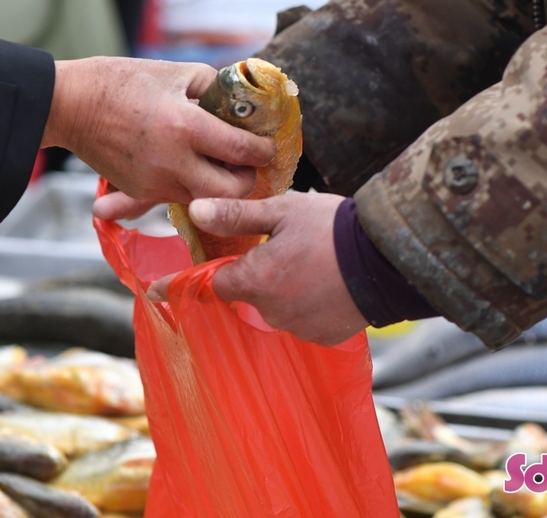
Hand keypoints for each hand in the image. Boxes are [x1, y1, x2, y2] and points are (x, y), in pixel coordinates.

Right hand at [42, 57, 274, 205]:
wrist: (72, 105)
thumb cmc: (123, 81)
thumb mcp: (176, 73)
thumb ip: (216, 90)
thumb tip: (243, 106)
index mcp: (186, 126)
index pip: (242, 151)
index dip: (263, 150)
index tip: (265, 145)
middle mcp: (174, 161)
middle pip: (232, 192)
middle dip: (247, 179)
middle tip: (245, 163)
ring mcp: (157, 181)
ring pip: (207, 200)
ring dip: (220, 186)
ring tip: (218, 163)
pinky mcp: (143, 191)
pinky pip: (180, 197)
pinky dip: (193, 187)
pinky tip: (190, 164)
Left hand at [146, 192, 368, 345]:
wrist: (391, 260)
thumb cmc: (335, 229)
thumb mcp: (283, 211)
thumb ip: (237, 214)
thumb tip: (194, 210)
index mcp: (256, 279)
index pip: (208, 285)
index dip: (183, 284)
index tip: (154, 292)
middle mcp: (272, 311)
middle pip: (246, 292)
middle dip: (255, 272)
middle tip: (282, 245)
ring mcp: (299, 327)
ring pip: (275, 305)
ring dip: (282, 287)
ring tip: (311, 259)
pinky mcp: (324, 335)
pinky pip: (302, 318)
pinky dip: (307, 302)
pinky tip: (326, 280)